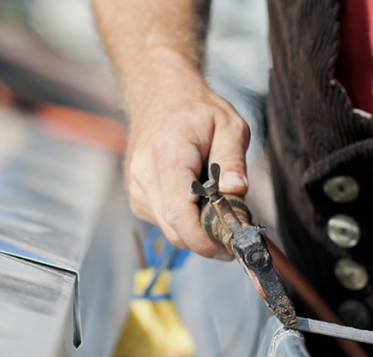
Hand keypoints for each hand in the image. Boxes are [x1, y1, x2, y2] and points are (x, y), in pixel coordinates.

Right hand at [124, 75, 249, 258]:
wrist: (160, 96)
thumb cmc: (196, 110)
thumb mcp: (229, 126)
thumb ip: (233, 160)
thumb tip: (236, 192)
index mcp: (167, 156)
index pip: (178, 214)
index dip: (204, 239)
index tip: (228, 245)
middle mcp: (144, 176)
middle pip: (175, 230)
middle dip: (206, 239)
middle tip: (234, 229)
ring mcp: (137, 189)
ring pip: (170, 230)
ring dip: (197, 229)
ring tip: (216, 203)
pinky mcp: (138, 197)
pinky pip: (165, 222)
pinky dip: (185, 220)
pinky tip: (197, 199)